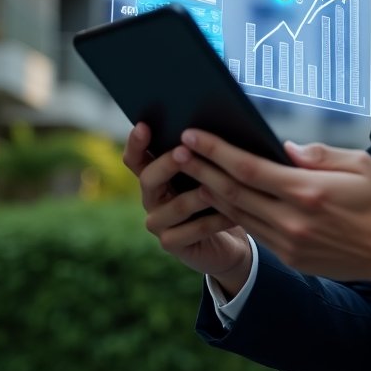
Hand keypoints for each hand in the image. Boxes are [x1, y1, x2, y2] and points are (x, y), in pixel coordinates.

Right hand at [122, 123, 252, 295]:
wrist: (228, 241)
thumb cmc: (220, 197)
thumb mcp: (211, 173)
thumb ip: (204, 155)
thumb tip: (214, 129)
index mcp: (155, 176)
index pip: (136, 158)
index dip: (136, 143)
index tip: (144, 125)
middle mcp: (151, 199)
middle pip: (149, 179)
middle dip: (167, 164)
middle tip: (184, 152)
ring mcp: (159, 224)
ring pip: (176, 206)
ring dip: (200, 194)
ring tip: (220, 184)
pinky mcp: (173, 244)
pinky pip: (194, 229)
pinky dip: (216, 220)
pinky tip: (234, 213)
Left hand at [172, 130, 370, 282]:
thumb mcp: (358, 164)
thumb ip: (318, 155)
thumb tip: (284, 149)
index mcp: (308, 192)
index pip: (249, 168)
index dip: (216, 151)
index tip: (193, 135)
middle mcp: (292, 220)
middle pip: (233, 191)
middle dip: (201, 168)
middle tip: (176, 151)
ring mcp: (289, 242)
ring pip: (238, 214)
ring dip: (210, 191)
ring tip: (190, 171)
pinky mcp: (290, 257)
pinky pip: (253, 231)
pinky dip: (232, 212)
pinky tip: (220, 197)